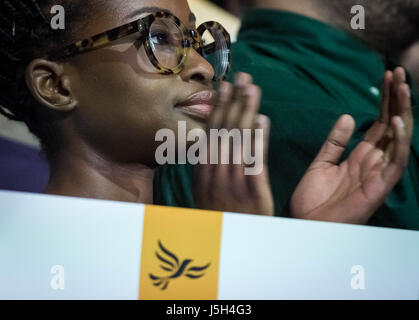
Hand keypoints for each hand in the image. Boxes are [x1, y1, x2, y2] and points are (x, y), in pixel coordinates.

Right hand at [194, 73, 273, 215]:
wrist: (226, 246)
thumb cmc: (217, 215)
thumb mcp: (204, 189)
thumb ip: (209, 164)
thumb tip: (214, 136)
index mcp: (203, 170)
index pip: (212, 132)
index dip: (220, 107)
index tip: (226, 86)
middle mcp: (215, 172)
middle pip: (225, 131)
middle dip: (234, 101)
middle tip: (244, 77)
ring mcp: (233, 182)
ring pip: (239, 141)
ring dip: (246, 112)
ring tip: (253, 89)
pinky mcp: (252, 193)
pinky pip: (254, 163)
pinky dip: (258, 141)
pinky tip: (262, 121)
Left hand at [290, 67, 413, 223]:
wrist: (304, 223)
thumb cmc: (312, 198)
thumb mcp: (322, 162)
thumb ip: (336, 141)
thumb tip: (350, 116)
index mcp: (361, 155)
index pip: (379, 122)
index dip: (385, 99)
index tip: (386, 74)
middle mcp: (374, 161)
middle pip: (393, 124)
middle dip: (396, 98)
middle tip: (397, 71)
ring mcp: (379, 173)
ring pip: (399, 138)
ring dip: (402, 112)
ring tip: (402, 86)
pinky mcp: (380, 187)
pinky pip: (395, 162)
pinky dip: (398, 142)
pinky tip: (397, 121)